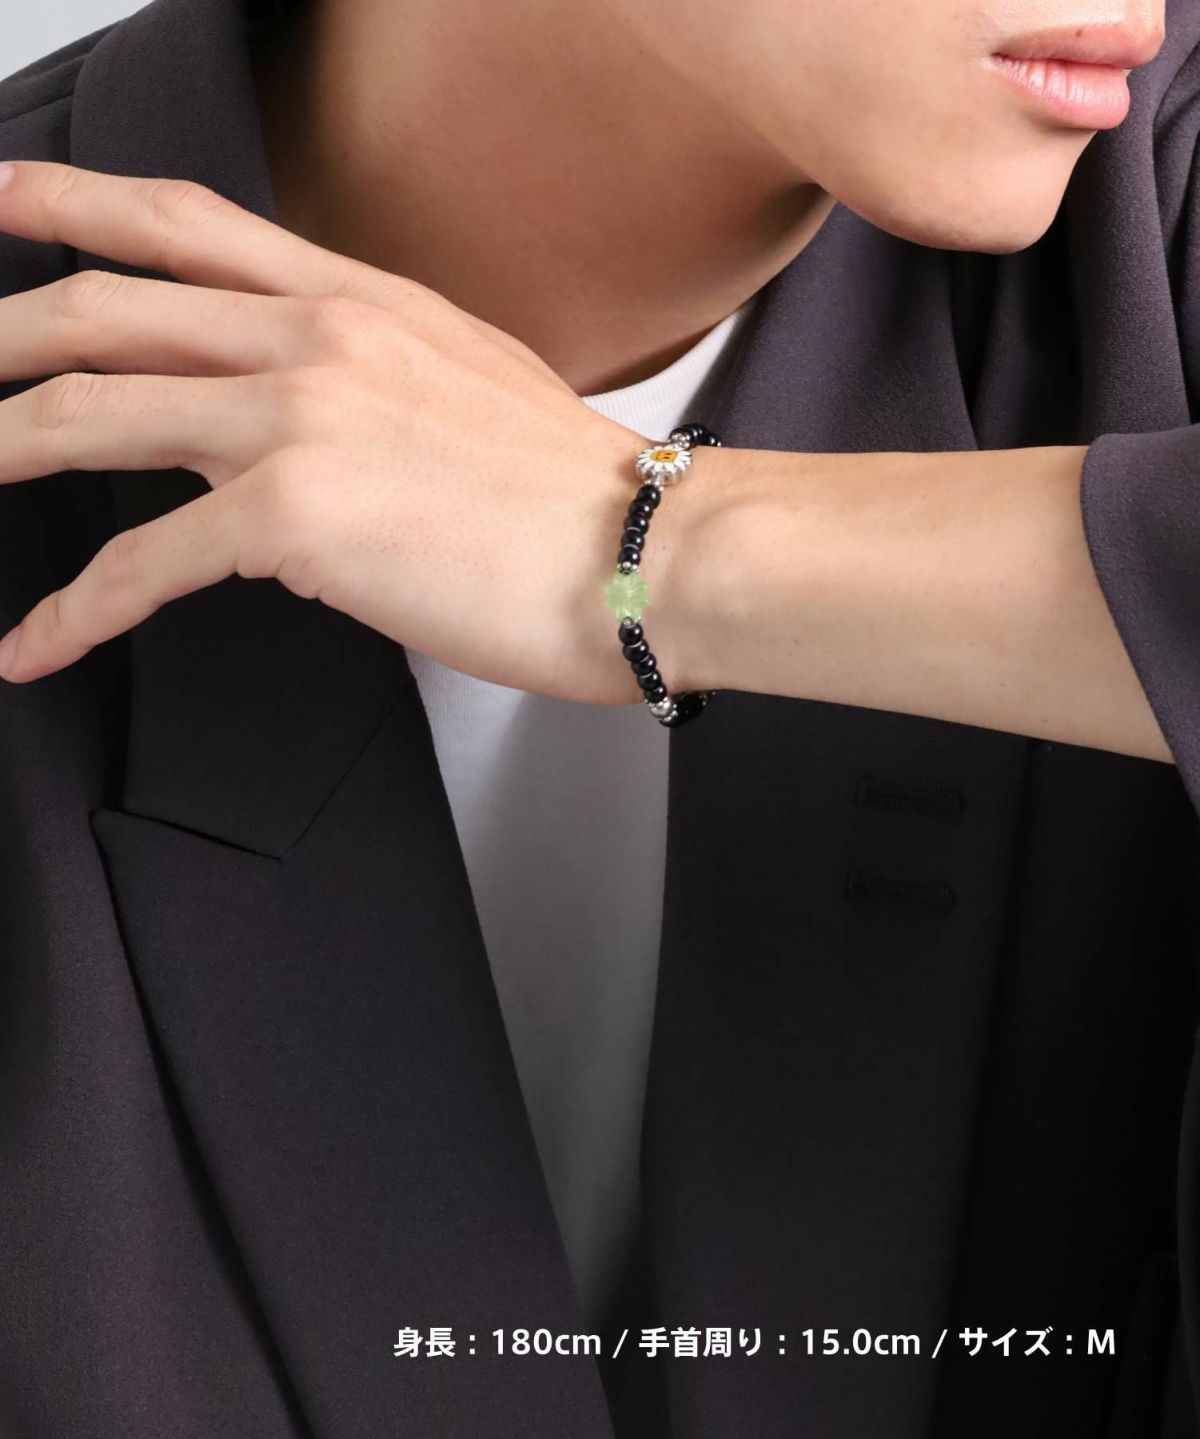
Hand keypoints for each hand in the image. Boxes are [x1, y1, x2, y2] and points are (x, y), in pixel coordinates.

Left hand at [0, 159, 674, 704]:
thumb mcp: (470, 382)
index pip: (187, 225)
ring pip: (92, 413)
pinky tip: (39, 644)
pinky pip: (141, 562)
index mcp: (359, 300)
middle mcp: (317, 338)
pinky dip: (74, 611)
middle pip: (105, 308)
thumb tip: (311, 415)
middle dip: (2, 339)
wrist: (647, 550)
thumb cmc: (575, 493)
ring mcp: (299, 419)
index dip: (75, 205)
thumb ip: (374, 373)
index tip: (4, 204)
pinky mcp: (294, 518)